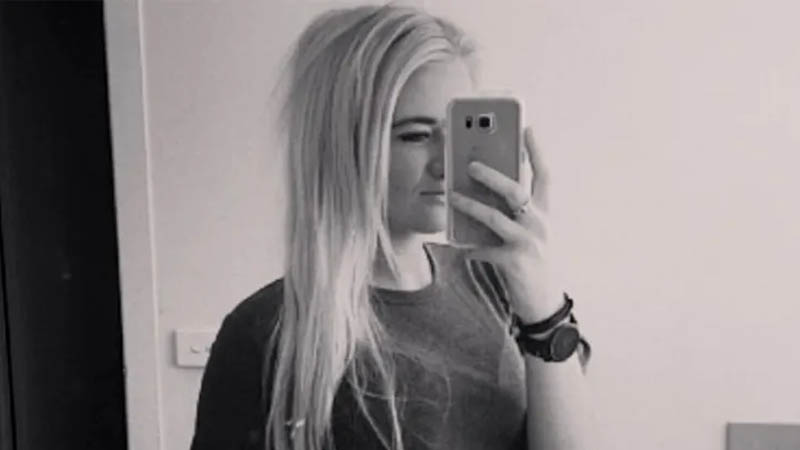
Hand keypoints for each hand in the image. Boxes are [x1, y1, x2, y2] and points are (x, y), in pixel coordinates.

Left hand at [448, 126, 563, 322]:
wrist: (543, 302)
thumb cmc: (531, 260)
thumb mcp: (529, 232)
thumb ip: (513, 211)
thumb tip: (483, 186)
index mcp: (544, 212)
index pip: (545, 174)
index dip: (536, 150)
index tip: (528, 126)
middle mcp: (540, 223)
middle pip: (516, 190)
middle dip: (491, 175)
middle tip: (469, 164)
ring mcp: (528, 243)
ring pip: (495, 217)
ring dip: (470, 205)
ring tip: (452, 196)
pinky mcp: (514, 262)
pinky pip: (483, 249)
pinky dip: (469, 247)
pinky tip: (459, 246)